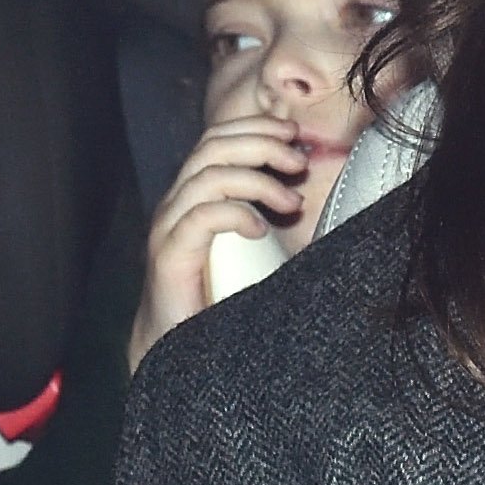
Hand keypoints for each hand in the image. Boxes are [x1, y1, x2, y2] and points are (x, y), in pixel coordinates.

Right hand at [129, 116, 308, 370]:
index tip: (294, 135)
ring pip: (207, 175)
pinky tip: (260, 229)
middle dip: (260, 144)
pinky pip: (200, 217)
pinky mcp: (169, 256)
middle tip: (297, 161)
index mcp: (196, 196)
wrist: (180, 356)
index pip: (218, 140)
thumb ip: (272, 218)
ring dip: (256, 180)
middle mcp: (178, 204)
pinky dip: (235, 213)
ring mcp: (170, 228)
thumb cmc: (222, 301)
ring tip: (291, 203)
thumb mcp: (256, 250)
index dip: (255, 128)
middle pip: (212, 147)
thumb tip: (315, 194)